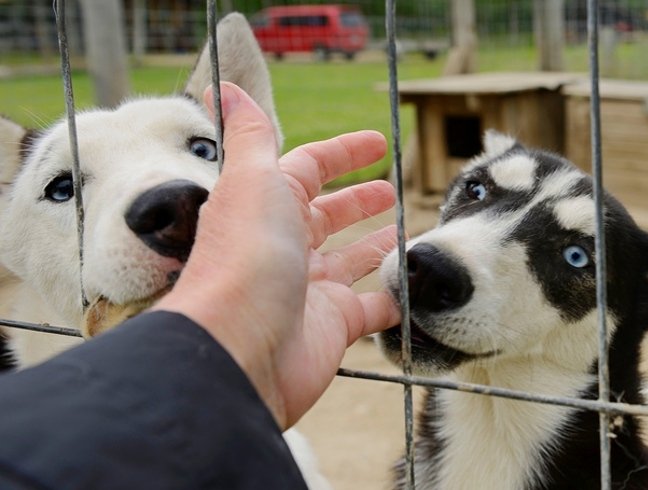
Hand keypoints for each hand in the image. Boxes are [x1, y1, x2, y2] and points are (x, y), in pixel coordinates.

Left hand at [154, 82, 399, 427]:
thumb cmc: (246, 258)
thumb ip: (250, 134)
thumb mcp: (251, 180)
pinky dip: (395, 299)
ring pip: (352, 261)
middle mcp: (288, 245)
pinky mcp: (335, 326)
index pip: (309, 168)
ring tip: (407, 232)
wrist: (241, 348)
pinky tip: (415, 288)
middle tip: (391, 190)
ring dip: (377, 246)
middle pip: (330, 216)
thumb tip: (221, 83)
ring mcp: (312, 288)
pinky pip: (374, 308)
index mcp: (269, 205)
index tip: (379, 141)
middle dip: (359, 201)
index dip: (343, 153)